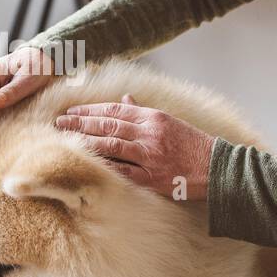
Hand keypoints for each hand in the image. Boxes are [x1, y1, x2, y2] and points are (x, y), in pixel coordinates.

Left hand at [53, 93, 215, 200]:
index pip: (115, 110)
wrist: (216, 167)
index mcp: (153, 117)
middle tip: (60, 122)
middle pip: (108, 125)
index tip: (72, 111)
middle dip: (81, 123)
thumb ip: (144, 112)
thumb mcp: (169, 121)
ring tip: (66, 140)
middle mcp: (150, 133)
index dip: (90, 110)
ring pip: (112, 146)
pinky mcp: (152, 177)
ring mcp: (150, 156)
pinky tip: (87, 163)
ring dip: (86, 142)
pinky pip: (123, 171)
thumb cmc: (192, 144)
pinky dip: (104, 166)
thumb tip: (126, 99)